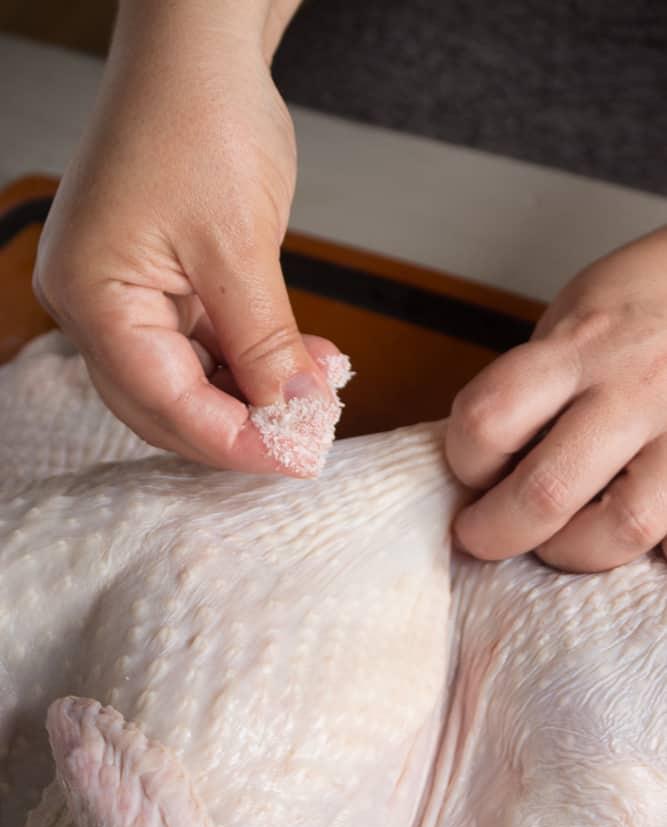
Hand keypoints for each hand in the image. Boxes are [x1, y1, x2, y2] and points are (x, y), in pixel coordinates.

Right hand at [34, 0, 341, 475]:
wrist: (196, 50)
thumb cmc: (199, 118)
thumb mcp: (241, 246)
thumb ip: (265, 342)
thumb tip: (294, 413)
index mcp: (93, 297)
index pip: (165, 402)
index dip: (236, 440)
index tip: (298, 457)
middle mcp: (91, 306)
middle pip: (166, 405)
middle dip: (241, 427)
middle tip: (309, 436)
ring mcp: (119, 297)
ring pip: (185, 383)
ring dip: (251, 397)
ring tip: (316, 391)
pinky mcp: (151, 286)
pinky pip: (197, 348)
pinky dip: (247, 363)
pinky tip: (296, 364)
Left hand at [446, 226, 666, 571]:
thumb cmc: (639, 309)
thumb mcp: (574, 321)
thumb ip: (535, 390)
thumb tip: (486, 475)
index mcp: (584, 343)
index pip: (489, 419)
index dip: (464, 461)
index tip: (469, 473)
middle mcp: (638, 385)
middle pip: (547, 489)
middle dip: (498, 531)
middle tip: (484, 535)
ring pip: (625, 526)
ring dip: (577, 551)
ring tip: (564, 540)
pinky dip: (652, 551)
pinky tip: (634, 537)